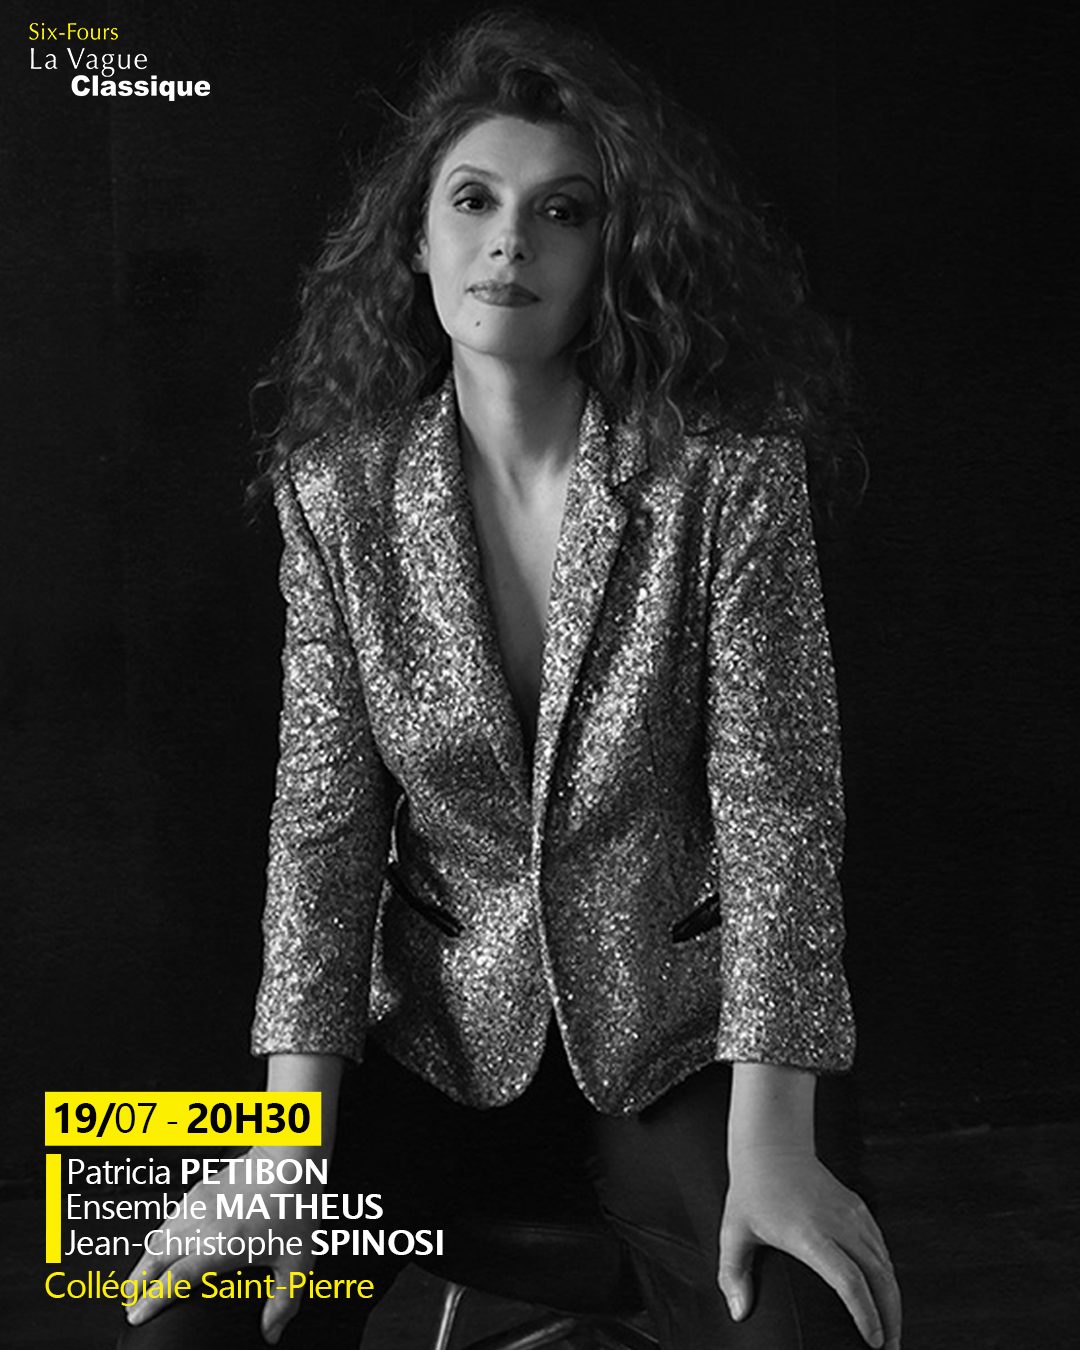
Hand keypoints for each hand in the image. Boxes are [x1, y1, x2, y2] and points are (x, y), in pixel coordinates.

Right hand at [124, 1144, 324, 1344]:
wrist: (290, 1157)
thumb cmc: (295, 1202)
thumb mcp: (297, 1260)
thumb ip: (283, 1301)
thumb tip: (272, 1332)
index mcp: (221, 1246)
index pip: (174, 1280)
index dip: (151, 1301)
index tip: (137, 1315)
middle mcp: (202, 1225)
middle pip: (156, 1259)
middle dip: (137, 1283)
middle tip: (129, 1303)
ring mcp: (199, 1205)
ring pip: (159, 1237)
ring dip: (145, 1260)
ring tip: (139, 1279)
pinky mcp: (201, 1189)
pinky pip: (169, 1218)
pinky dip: (158, 1237)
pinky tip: (161, 1244)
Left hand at [719, 1145, 900, 1349]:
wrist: (772, 1145)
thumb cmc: (753, 1187)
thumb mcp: (734, 1231)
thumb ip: (733, 1274)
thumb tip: (739, 1312)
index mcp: (809, 1234)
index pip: (848, 1279)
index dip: (865, 1313)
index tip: (873, 1340)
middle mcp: (837, 1223)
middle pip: (879, 1276)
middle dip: (891, 1317)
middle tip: (890, 1347)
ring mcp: (851, 1214)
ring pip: (885, 1263)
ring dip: (893, 1298)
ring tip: (891, 1328)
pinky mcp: (858, 1208)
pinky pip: (881, 1246)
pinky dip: (888, 1274)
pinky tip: (885, 1291)